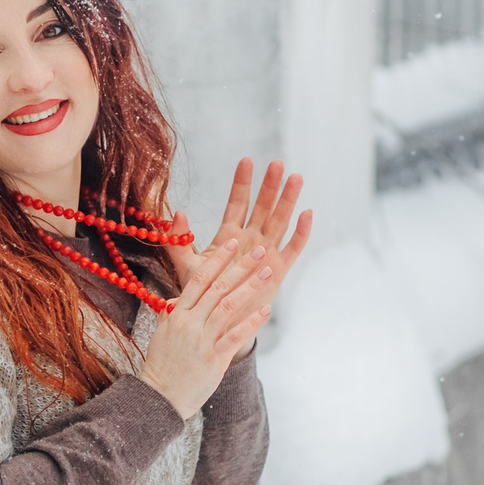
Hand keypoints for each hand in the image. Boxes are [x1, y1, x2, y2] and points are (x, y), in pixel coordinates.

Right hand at [138, 236, 277, 419]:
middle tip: (259, 250)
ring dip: (249, 287)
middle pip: (217, 287)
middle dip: (240, 266)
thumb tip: (176, 299)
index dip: (217, 259)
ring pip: (228, 306)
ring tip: (267, 273)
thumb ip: (170, 314)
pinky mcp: (214, 358)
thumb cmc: (162, 365)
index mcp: (177, 314)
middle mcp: (189, 322)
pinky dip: (251, 322)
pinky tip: (267, 310)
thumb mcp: (161, 333)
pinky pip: (235, 336)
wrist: (160, 397)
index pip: (199, 278)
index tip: (233, 243)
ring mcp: (202, 340)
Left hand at [167, 160, 312, 316]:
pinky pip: (292, 248)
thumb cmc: (203, 295)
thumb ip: (179, 242)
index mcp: (229, 236)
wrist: (218, 323)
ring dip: (288, 201)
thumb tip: (176, 213)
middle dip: (269, 186)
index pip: (237, 203)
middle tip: (277, 164)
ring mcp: (266, 253)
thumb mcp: (188, 267)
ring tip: (296, 178)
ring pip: (279, 221)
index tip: (246, 160)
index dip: (242, 183)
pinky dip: (300, 232)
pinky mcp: (278, 270)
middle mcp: (250, 240)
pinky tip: (307, 214)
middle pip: (262, 207)